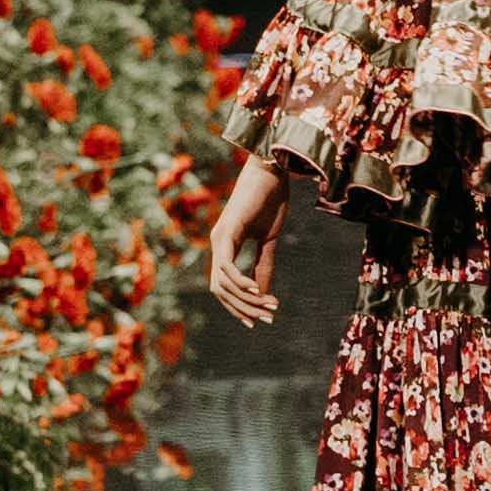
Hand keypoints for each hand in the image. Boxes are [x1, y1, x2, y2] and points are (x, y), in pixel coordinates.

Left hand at [206, 153, 291, 325]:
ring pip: (223, 282)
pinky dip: (240, 281)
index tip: (260, 319)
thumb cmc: (271, 200)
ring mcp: (220, 237)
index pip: (224, 286)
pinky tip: (257, 290)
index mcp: (226, 246)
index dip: (239, 306)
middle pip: (220, 290)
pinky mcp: (227, 230)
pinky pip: (226, 265)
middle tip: (266, 318)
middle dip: (242, 309)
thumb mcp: (269, 240)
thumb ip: (263, 265)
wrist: (272, 171)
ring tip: (268, 305)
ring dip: (245, 299)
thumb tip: (262, 294)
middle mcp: (218, 244)